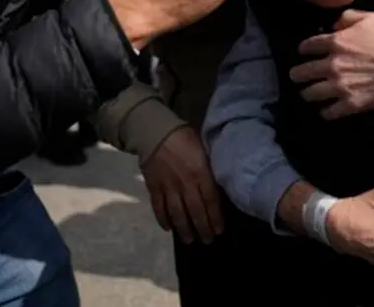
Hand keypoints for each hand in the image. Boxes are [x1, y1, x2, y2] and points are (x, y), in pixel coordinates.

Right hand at [141, 127, 224, 244]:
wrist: (155, 132)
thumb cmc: (185, 138)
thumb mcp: (205, 150)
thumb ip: (210, 169)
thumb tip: (219, 186)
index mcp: (201, 173)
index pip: (211, 200)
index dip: (215, 217)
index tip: (219, 230)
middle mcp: (185, 184)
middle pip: (195, 211)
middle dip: (202, 228)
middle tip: (207, 241)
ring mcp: (168, 188)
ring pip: (177, 213)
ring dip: (184, 229)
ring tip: (190, 240)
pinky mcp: (154, 188)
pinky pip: (159, 208)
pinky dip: (163, 219)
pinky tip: (168, 228)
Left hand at [290, 10, 373, 119]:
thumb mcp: (370, 18)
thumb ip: (347, 18)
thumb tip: (334, 25)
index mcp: (336, 43)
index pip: (308, 46)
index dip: (304, 48)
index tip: (305, 51)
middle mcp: (333, 65)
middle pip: (302, 73)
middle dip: (297, 74)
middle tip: (296, 76)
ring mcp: (341, 86)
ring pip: (310, 94)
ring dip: (307, 93)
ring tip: (308, 93)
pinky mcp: (352, 104)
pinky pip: (329, 112)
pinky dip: (325, 112)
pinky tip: (325, 110)